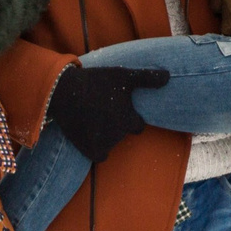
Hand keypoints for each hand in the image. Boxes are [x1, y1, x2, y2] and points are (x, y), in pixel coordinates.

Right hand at [47, 64, 168, 163]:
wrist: (62, 92)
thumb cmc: (96, 81)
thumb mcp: (124, 75)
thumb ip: (147, 78)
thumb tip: (169, 76)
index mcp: (129, 119)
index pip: (138, 125)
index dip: (130, 116)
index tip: (118, 107)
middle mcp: (118, 135)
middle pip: (123, 133)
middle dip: (116, 125)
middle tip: (103, 110)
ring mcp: (103, 144)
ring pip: (111, 143)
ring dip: (106, 134)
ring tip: (93, 117)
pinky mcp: (89, 150)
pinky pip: (100, 155)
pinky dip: (97, 147)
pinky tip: (90, 132)